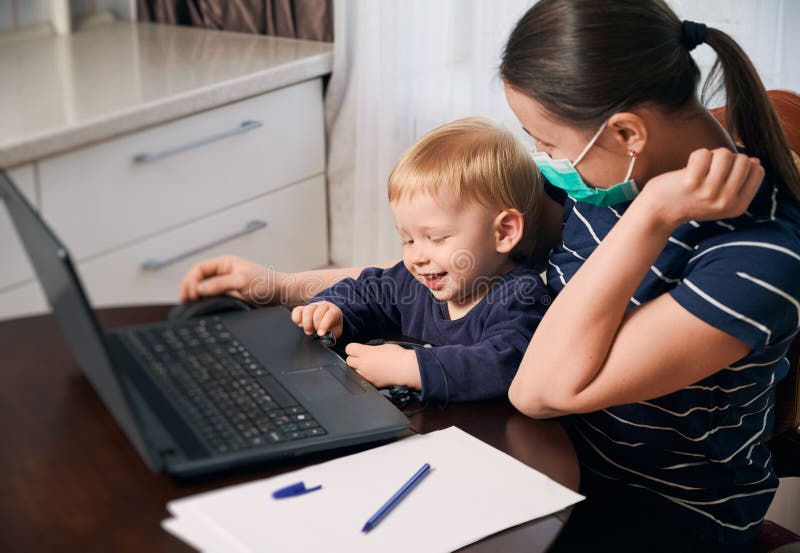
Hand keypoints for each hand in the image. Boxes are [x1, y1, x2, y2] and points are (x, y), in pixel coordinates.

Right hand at [178, 255, 279, 303]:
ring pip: (204, 289)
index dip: (191, 281)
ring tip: (190, 305)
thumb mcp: (242, 281)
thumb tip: (199, 289)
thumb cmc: (266, 284)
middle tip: (185, 301)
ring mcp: (226, 285)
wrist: (282, 294)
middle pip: (198, 279)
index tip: (189, 294)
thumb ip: (220, 284)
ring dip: (196, 296)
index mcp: (225, 263)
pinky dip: (205, 302)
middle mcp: (223, 273)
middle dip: (189, 288)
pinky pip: (213, 298)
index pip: (199, 269)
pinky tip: (202, 308)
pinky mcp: (230, 296)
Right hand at [291, 301, 343, 337]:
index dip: (324, 325)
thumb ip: (330, 336)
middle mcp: (323, 306)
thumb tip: (323, 339)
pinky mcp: (303, 308)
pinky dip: (296, 318)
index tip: (320, 334)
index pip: (330, 315)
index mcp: (334, 311)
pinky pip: (297, 310)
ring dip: (306, 323)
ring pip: (307, 310)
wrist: (328, 321)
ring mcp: (313, 306)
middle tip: (314, 333)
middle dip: (315, 325)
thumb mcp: (335, 332)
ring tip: (308, 331)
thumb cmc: (332, 327)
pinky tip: (299, 324)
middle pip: (317, 313)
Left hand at [344, 343, 420, 388]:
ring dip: (359, 369)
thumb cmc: (398, 356)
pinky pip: (363, 380)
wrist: (406, 369)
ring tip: (370, 367)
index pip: (349, 348)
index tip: (356, 349)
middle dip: (354, 359)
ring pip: (354, 372)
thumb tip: (367, 350)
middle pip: (348, 361)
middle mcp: (363, 364)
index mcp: (365, 352)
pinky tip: (375, 374)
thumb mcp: (383, 345)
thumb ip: (371, 349)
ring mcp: (366, 375)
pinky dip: (367, 378)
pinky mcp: (372, 384)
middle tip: (362, 358)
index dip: (352, 349)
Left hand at [641, 148, 764, 227]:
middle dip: (727, 159)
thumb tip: (755, 161)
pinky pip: (704, 153)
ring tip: (699, 169)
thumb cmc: (690, 201)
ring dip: (711, 156)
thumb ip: (739, 183)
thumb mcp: (720, 200)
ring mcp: (709, 192)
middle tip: (710, 170)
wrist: (658, 213)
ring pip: (725, 154)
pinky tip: (687, 170)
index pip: (758, 171)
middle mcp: (726, 201)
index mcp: (738, 207)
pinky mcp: (692, 183)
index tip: (724, 174)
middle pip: (744, 160)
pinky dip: (696, 156)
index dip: (741, 165)